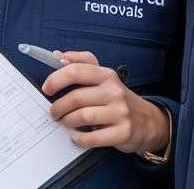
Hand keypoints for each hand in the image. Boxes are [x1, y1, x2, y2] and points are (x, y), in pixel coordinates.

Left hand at [42, 51, 169, 154]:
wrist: (146, 121)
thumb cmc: (117, 98)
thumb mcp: (104, 76)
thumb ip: (82, 63)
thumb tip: (59, 55)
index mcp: (106, 75)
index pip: (75, 71)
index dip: (56, 80)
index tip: (47, 89)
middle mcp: (114, 91)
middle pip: (75, 97)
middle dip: (58, 107)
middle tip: (54, 112)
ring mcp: (120, 112)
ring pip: (82, 117)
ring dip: (68, 122)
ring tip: (66, 122)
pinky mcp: (122, 132)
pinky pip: (92, 138)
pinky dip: (79, 138)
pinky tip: (77, 136)